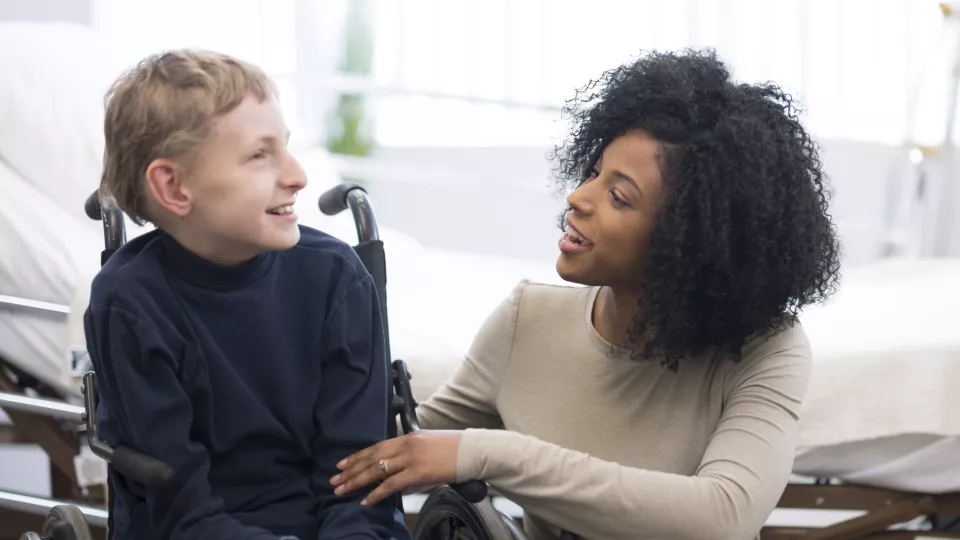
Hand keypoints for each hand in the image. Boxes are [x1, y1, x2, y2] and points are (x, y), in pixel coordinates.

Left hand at [330, 430, 462, 506]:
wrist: (472, 450)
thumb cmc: (454, 448)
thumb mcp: (429, 443)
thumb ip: (412, 451)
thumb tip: (399, 465)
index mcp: (408, 437)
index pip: (376, 447)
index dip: (358, 456)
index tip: (343, 463)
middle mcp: (405, 446)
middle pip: (371, 457)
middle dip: (350, 469)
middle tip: (334, 479)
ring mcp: (410, 459)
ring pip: (376, 470)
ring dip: (356, 481)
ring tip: (341, 490)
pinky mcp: (417, 473)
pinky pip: (390, 485)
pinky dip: (375, 493)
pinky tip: (365, 501)